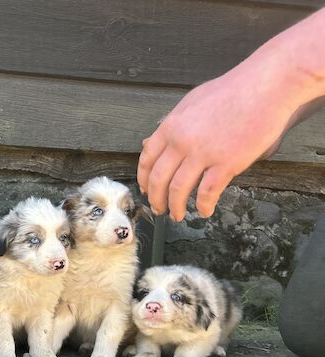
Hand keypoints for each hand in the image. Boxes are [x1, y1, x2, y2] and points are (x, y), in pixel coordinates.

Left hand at [137, 63, 298, 221]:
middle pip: (159, 179)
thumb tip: (153, 140)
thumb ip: (174, 124)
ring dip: (175, 207)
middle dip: (156, 199)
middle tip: (159, 209)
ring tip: (178, 215)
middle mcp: (181, 141)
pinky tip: (205, 211)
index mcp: (171, 126)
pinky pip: (207, 193)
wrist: (267, 85)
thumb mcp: (193, 103)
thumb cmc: (233, 91)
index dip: (144, 178)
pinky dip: (204, 206)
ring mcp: (202, 153)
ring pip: (178, 190)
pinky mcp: (226, 163)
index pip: (147, 158)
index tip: (145, 190)